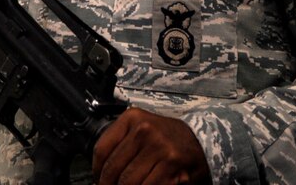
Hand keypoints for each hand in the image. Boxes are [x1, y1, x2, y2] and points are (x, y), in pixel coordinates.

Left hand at [92, 107, 209, 184]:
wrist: (199, 140)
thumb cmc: (165, 138)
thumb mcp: (140, 129)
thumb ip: (120, 144)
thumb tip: (101, 172)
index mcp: (131, 118)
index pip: (102, 149)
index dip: (96, 170)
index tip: (98, 180)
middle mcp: (144, 129)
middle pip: (114, 168)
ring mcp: (159, 146)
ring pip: (129, 181)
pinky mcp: (172, 162)